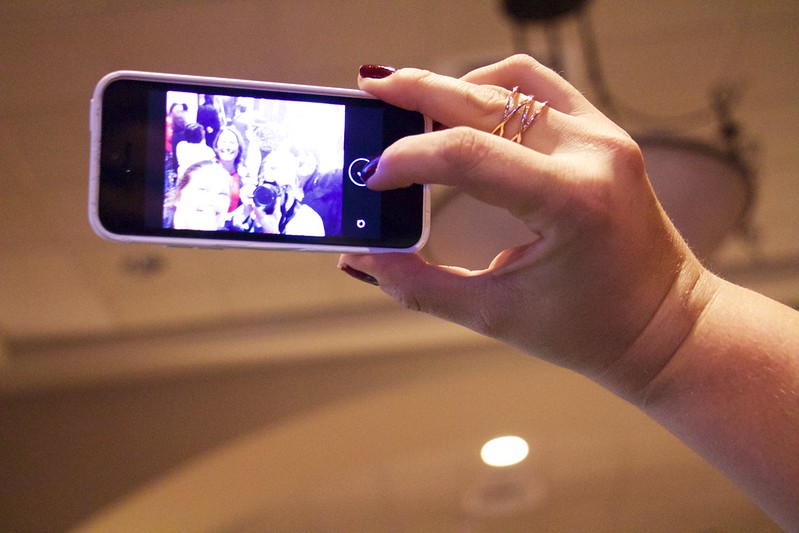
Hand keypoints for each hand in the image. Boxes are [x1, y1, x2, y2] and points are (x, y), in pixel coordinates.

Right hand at [340, 55, 709, 386]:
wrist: (666, 325)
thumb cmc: (592, 330)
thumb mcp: (496, 315)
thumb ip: (420, 285)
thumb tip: (363, 257)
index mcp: (571, 202)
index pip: (469, 154)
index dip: (408, 158)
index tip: (373, 176)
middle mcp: (593, 154)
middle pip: (486, 100)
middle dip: (419, 92)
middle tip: (371, 89)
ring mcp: (604, 137)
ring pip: (515, 80)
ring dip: (459, 85)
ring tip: (414, 103)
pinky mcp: (605, 135)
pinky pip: (542, 89)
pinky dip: (496, 90)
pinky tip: (466, 113)